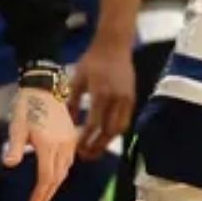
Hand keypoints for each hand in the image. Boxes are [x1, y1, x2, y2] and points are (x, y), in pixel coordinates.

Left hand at [2, 88, 75, 200]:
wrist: (44, 88)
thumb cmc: (28, 107)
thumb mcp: (17, 126)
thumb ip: (15, 146)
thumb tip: (10, 164)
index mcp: (49, 143)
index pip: (47, 175)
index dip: (41, 192)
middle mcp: (63, 143)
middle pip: (58, 175)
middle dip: (48, 193)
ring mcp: (70, 139)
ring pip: (66, 168)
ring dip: (56, 183)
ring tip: (45, 194)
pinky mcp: (72, 135)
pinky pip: (69, 159)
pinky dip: (62, 171)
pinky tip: (55, 175)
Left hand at [69, 38, 133, 157]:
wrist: (114, 45)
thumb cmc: (92, 61)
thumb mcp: (77, 80)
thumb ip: (72, 103)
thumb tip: (68, 123)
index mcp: (101, 94)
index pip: (94, 124)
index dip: (85, 139)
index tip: (76, 149)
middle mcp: (117, 99)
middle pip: (110, 130)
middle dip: (99, 146)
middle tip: (87, 155)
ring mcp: (127, 98)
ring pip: (121, 127)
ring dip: (108, 140)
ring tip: (96, 147)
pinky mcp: (132, 97)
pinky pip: (126, 119)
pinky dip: (116, 129)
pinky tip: (106, 133)